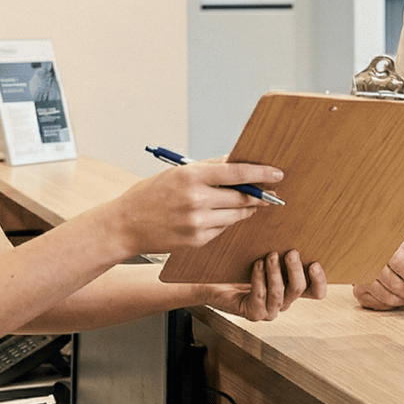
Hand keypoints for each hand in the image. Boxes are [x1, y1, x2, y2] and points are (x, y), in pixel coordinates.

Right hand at [97, 161, 282, 254]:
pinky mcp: (197, 241)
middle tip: (271, 192)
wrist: (125, 226)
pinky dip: (227, 222)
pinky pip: (222, 229)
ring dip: (246, 209)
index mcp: (191, 177)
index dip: (261, 173)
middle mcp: (196, 200)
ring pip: (236, 216)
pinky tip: (222, 216)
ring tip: (250, 203)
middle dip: (259, 195)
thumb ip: (208, 169)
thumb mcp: (177, 173)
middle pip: (242, 197)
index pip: (237, 173)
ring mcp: (197, 223)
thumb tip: (237, 163)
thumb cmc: (151, 194)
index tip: (278, 173)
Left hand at [206, 250, 326, 320]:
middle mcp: (283, 302)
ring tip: (271, 256)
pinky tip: (257, 264)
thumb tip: (295, 229)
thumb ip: (282, 252)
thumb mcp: (266, 257)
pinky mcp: (253, 313)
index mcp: (291, 290)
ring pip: (280, 294)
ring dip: (276, 273)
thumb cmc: (242, 267)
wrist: (215, 281)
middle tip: (291, 252)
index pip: (316, 292)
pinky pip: (260, 296)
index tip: (314, 263)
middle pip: (299, 289)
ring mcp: (268, 311)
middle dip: (295, 269)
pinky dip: (259, 279)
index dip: (319, 280)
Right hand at [353, 234, 403, 309]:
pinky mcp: (359, 292)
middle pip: (394, 284)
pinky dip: (392, 304)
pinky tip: (397, 295)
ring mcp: (362, 277)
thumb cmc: (399, 254)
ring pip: (387, 297)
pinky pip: (380, 305)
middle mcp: (369, 261)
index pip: (399, 264)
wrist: (378, 255)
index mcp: (386, 247)